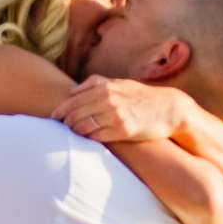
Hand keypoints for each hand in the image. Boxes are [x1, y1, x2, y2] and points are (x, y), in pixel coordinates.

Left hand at [52, 78, 190, 143]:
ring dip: (76, 133)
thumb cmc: (142, 97)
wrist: (169, 109)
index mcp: (105, 88)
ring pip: (84, 127)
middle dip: (65, 124)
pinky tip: (88, 140)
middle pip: (75, 115)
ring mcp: (116, 116)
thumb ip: (96, 84)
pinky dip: (89, 139)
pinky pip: (98, 137)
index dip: (59, 112)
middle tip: (60, 130)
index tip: (52, 119)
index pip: (72, 101)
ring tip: (74, 136)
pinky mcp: (123, 131)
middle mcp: (109, 100)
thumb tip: (72, 91)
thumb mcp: (120, 83)